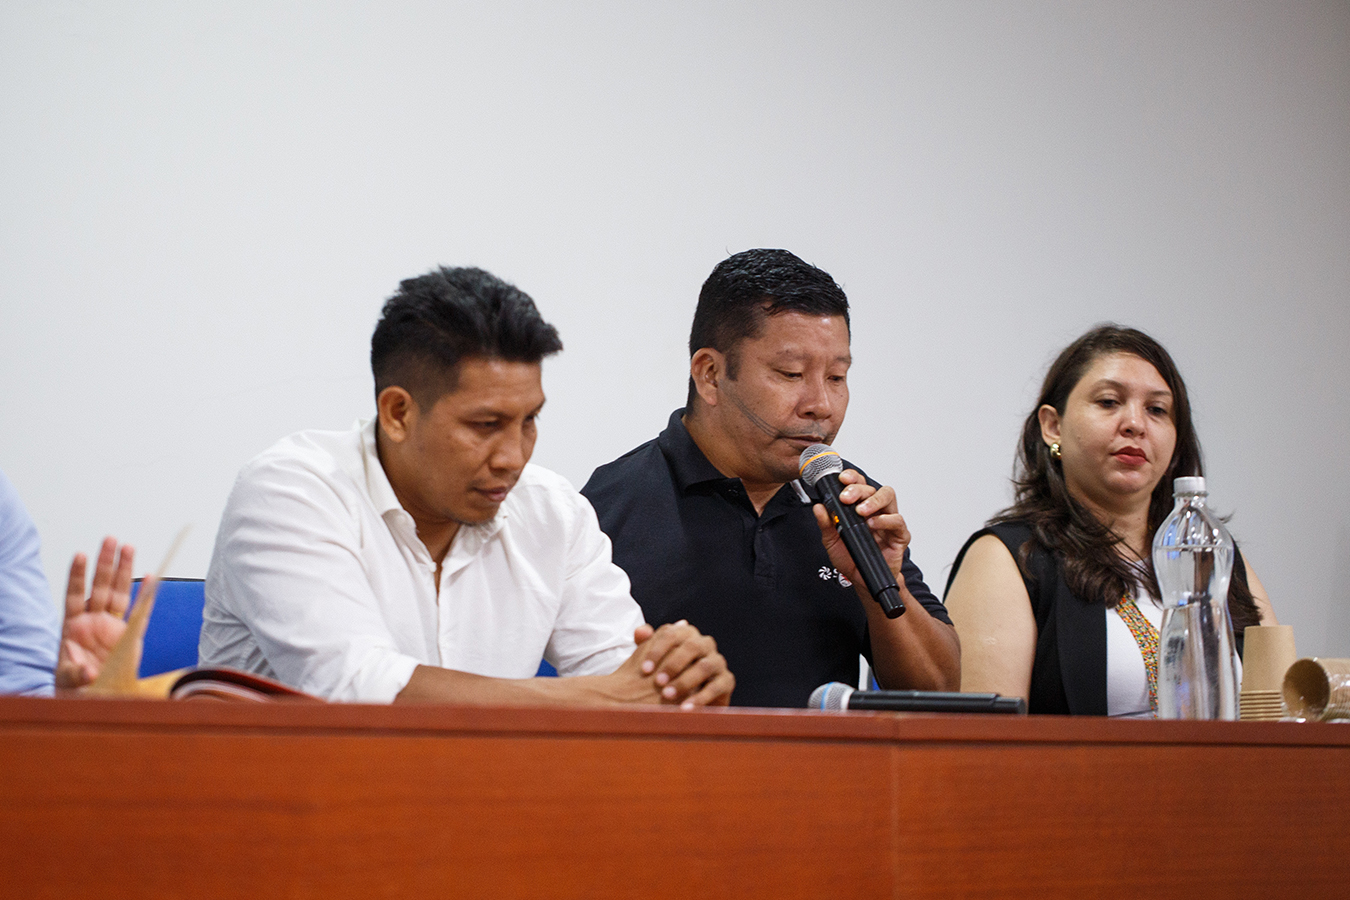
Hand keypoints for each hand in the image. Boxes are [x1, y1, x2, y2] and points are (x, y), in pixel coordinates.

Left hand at [55, 537, 134, 689]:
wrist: (92, 698)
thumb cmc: (73, 687)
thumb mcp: (67, 681)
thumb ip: (75, 674)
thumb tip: (87, 671)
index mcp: (73, 628)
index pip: (75, 595)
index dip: (77, 576)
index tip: (80, 555)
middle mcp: (93, 622)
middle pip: (100, 586)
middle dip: (105, 563)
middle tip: (111, 540)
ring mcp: (111, 627)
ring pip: (119, 593)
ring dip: (123, 570)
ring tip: (128, 548)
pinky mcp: (129, 637)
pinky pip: (139, 613)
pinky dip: (145, 595)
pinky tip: (150, 577)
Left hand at [616, 620, 733, 708]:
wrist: (684, 700)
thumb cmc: (666, 677)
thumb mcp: (654, 662)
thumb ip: (645, 645)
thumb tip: (641, 632)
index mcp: (686, 634)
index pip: (672, 634)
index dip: (657, 650)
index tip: (644, 670)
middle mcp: (705, 644)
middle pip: (692, 646)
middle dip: (673, 664)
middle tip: (658, 682)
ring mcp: (717, 661)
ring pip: (704, 666)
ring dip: (685, 681)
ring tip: (668, 695)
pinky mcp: (727, 680)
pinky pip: (716, 687)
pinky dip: (700, 698)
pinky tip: (684, 708)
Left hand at [811, 469, 910, 590]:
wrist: (863, 582)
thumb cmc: (851, 559)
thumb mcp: (832, 542)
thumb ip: (826, 524)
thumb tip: (819, 508)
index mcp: (860, 508)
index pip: (859, 484)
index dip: (852, 478)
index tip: (842, 479)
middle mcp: (875, 511)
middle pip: (872, 488)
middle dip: (858, 489)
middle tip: (846, 498)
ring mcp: (888, 521)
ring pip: (888, 496)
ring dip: (873, 500)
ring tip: (861, 510)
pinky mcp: (899, 535)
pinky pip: (897, 520)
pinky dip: (885, 520)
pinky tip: (873, 524)